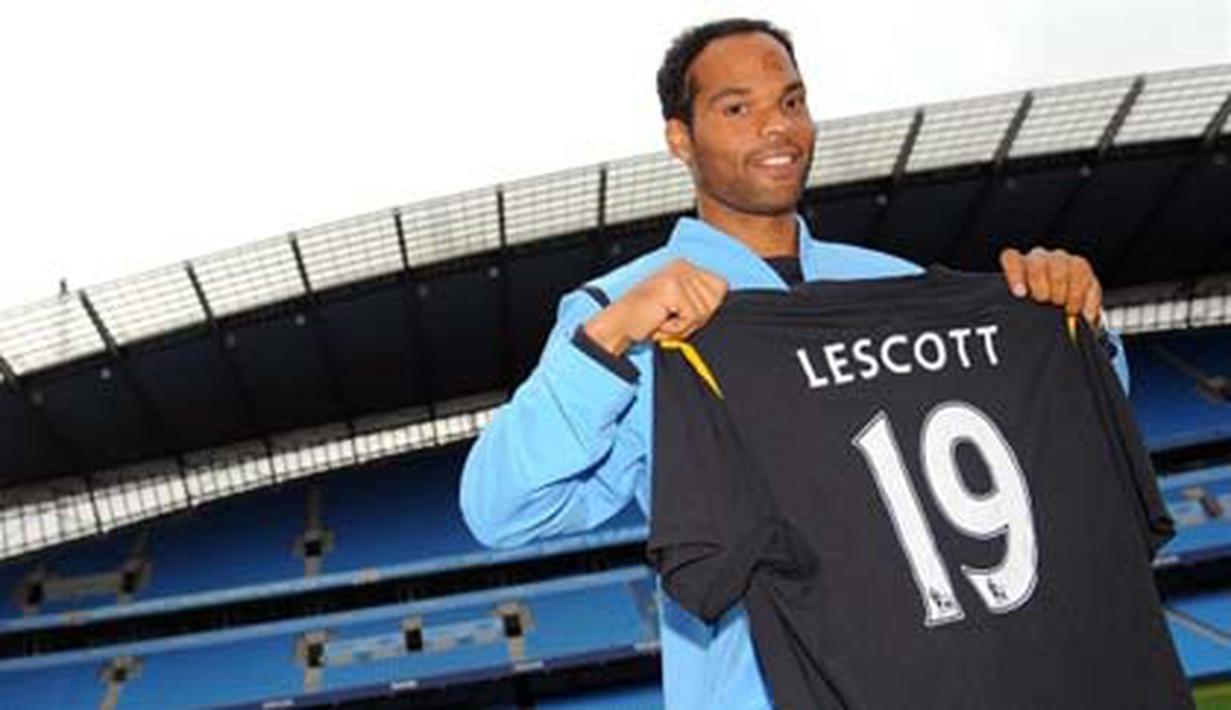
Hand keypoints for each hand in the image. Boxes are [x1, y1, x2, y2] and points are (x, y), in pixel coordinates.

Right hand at [583, 259, 728, 355]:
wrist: (619, 325)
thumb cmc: (647, 318)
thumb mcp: (680, 305)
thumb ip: (701, 299)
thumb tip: (724, 296)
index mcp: (686, 266)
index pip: (721, 287)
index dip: (706, 309)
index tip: (682, 313)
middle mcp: (683, 266)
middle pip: (715, 301)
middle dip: (695, 319)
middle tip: (670, 318)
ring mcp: (677, 275)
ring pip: (704, 311)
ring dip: (684, 324)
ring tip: (663, 319)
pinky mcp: (672, 289)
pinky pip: (692, 317)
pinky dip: (677, 327)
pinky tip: (660, 322)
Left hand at [999, 247, 1102, 326]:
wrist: (1065, 316)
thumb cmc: (1038, 312)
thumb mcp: (1025, 312)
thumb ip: (1019, 310)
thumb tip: (1013, 327)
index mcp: (1019, 267)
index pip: (1011, 259)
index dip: (1014, 274)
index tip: (1020, 293)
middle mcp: (1040, 259)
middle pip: (1037, 261)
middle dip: (1041, 285)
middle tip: (1045, 301)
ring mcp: (1061, 260)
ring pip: (1063, 265)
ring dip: (1065, 290)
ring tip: (1067, 310)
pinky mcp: (1082, 268)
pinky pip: (1086, 276)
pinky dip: (1086, 298)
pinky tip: (1084, 312)